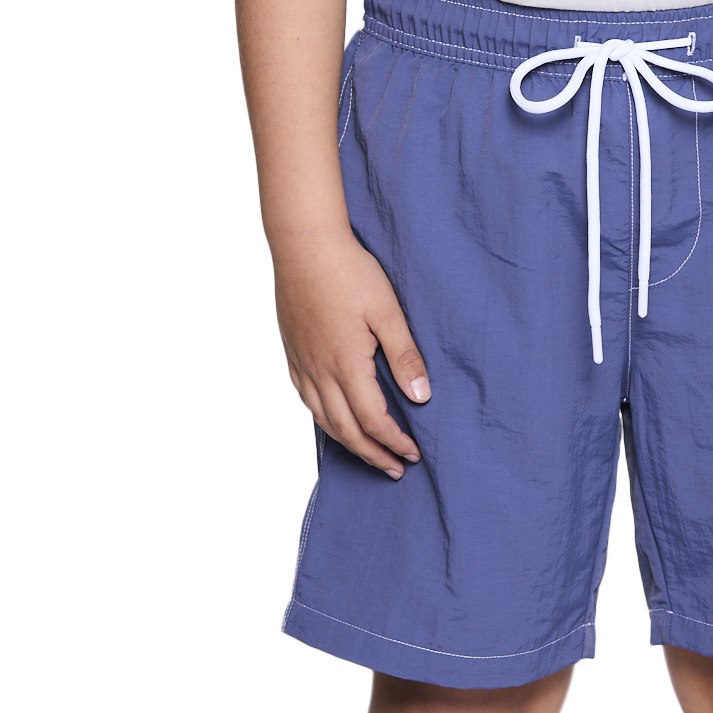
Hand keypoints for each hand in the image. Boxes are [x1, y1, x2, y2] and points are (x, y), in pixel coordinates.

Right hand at [273, 231, 429, 478]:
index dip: (394, 441)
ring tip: (368, 453)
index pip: (373, 420)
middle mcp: (319, 371)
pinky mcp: (291, 351)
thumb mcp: (389, 313)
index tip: (414, 454)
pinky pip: (304, 397)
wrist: (304, 243)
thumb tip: (421, 398)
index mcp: (346, 365)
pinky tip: (333, 420)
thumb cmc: (350, 272)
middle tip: (394, 469)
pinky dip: (322, 418)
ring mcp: (301, 362)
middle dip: (372, 453)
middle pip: (346, 429)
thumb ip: (405, 357)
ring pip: (322, 418)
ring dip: (347, 442)